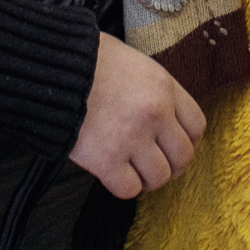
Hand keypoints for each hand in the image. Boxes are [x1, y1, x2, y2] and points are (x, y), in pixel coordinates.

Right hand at [68, 33, 205, 198]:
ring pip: (159, 177)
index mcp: (164, 87)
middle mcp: (155, 114)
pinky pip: (129, 189)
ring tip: (132, 170)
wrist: (52, 68)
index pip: (197, 126)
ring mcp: (132, 138)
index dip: (187, 141)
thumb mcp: (133, 62)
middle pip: (183, 157)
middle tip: (153, 165)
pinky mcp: (106, 160)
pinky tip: (112, 173)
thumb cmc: (89, 60)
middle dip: (171, 166)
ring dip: (147, 179)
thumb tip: (161, 111)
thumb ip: (152, 88)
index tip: (173, 146)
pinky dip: (123, 186)